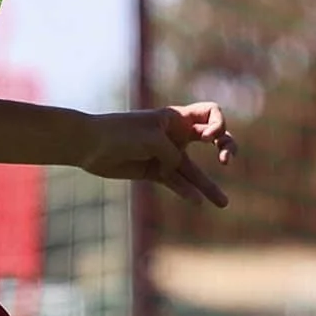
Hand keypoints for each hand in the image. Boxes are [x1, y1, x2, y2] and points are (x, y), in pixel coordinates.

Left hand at [80, 103, 235, 206]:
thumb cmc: (120, 134)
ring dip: (208, 185)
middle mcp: (175, 134)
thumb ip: (173, 156)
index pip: (211, 112)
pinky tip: (197, 202)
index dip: (219, 123)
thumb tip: (178, 171)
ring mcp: (165, 153)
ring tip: (223, 204)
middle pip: (212, 138)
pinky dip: (185, 191)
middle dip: (226, 146)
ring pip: (193, 170)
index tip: (208, 137)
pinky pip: (175, 183)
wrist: (89, 145)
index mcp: (176, 117)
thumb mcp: (153, 140)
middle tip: (225, 159)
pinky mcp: (154, 171)